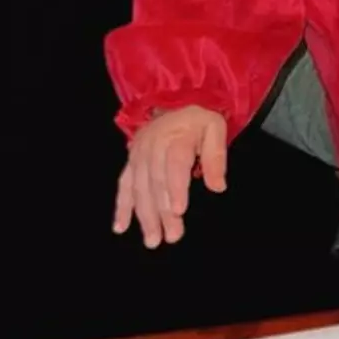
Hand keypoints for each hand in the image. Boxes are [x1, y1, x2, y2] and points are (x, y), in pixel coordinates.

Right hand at [114, 107, 227, 248]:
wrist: (176, 99)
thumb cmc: (199, 118)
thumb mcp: (215, 128)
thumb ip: (216, 157)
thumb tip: (218, 187)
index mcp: (177, 135)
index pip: (175, 163)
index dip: (176, 187)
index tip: (179, 210)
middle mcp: (153, 145)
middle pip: (157, 181)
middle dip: (163, 211)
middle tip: (172, 236)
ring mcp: (139, 154)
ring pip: (139, 187)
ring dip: (144, 215)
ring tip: (152, 239)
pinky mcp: (131, 160)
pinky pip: (124, 184)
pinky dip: (121, 206)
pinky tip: (120, 227)